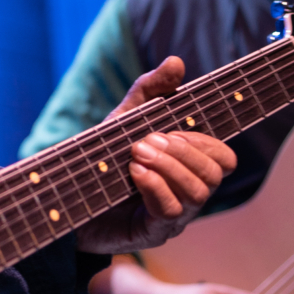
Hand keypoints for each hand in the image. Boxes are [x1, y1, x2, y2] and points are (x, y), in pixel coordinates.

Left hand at [75, 55, 236, 253]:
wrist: (69, 197)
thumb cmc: (105, 158)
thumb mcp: (125, 118)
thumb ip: (150, 91)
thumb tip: (176, 61)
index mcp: (189, 167)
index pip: (224, 158)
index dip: (205, 143)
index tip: (172, 129)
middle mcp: (189, 192)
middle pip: (214, 174)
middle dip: (183, 152)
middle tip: (145, 140)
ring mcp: (175, 216)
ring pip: (198, 194)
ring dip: (169, 167)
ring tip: (137, 153)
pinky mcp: (154, 232)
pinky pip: (172, 212)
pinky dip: (156, 187)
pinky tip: (136, 173)